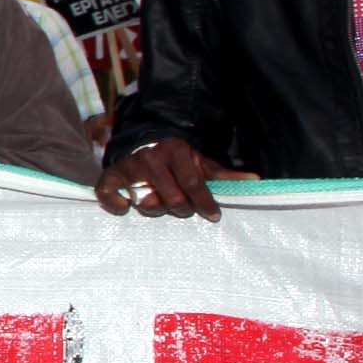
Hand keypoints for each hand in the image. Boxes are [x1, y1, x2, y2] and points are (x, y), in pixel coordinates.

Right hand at [95, 139, 221, 223]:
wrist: (143, 146)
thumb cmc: (176, 162)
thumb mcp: (200, 164)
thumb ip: (223, 176)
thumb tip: (254, 180)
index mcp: (176, 150)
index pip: (193, 182)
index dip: (205, 202)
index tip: (214, 215)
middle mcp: (151, 156)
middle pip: (172, 198)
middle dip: (181, 208)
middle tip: (182, 207)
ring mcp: (129, 166)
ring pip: (146, 202)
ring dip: (155, 209)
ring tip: (160, 204)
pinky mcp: (110, 175)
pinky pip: (107, 194)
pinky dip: (116, 204)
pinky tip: (126, 207)